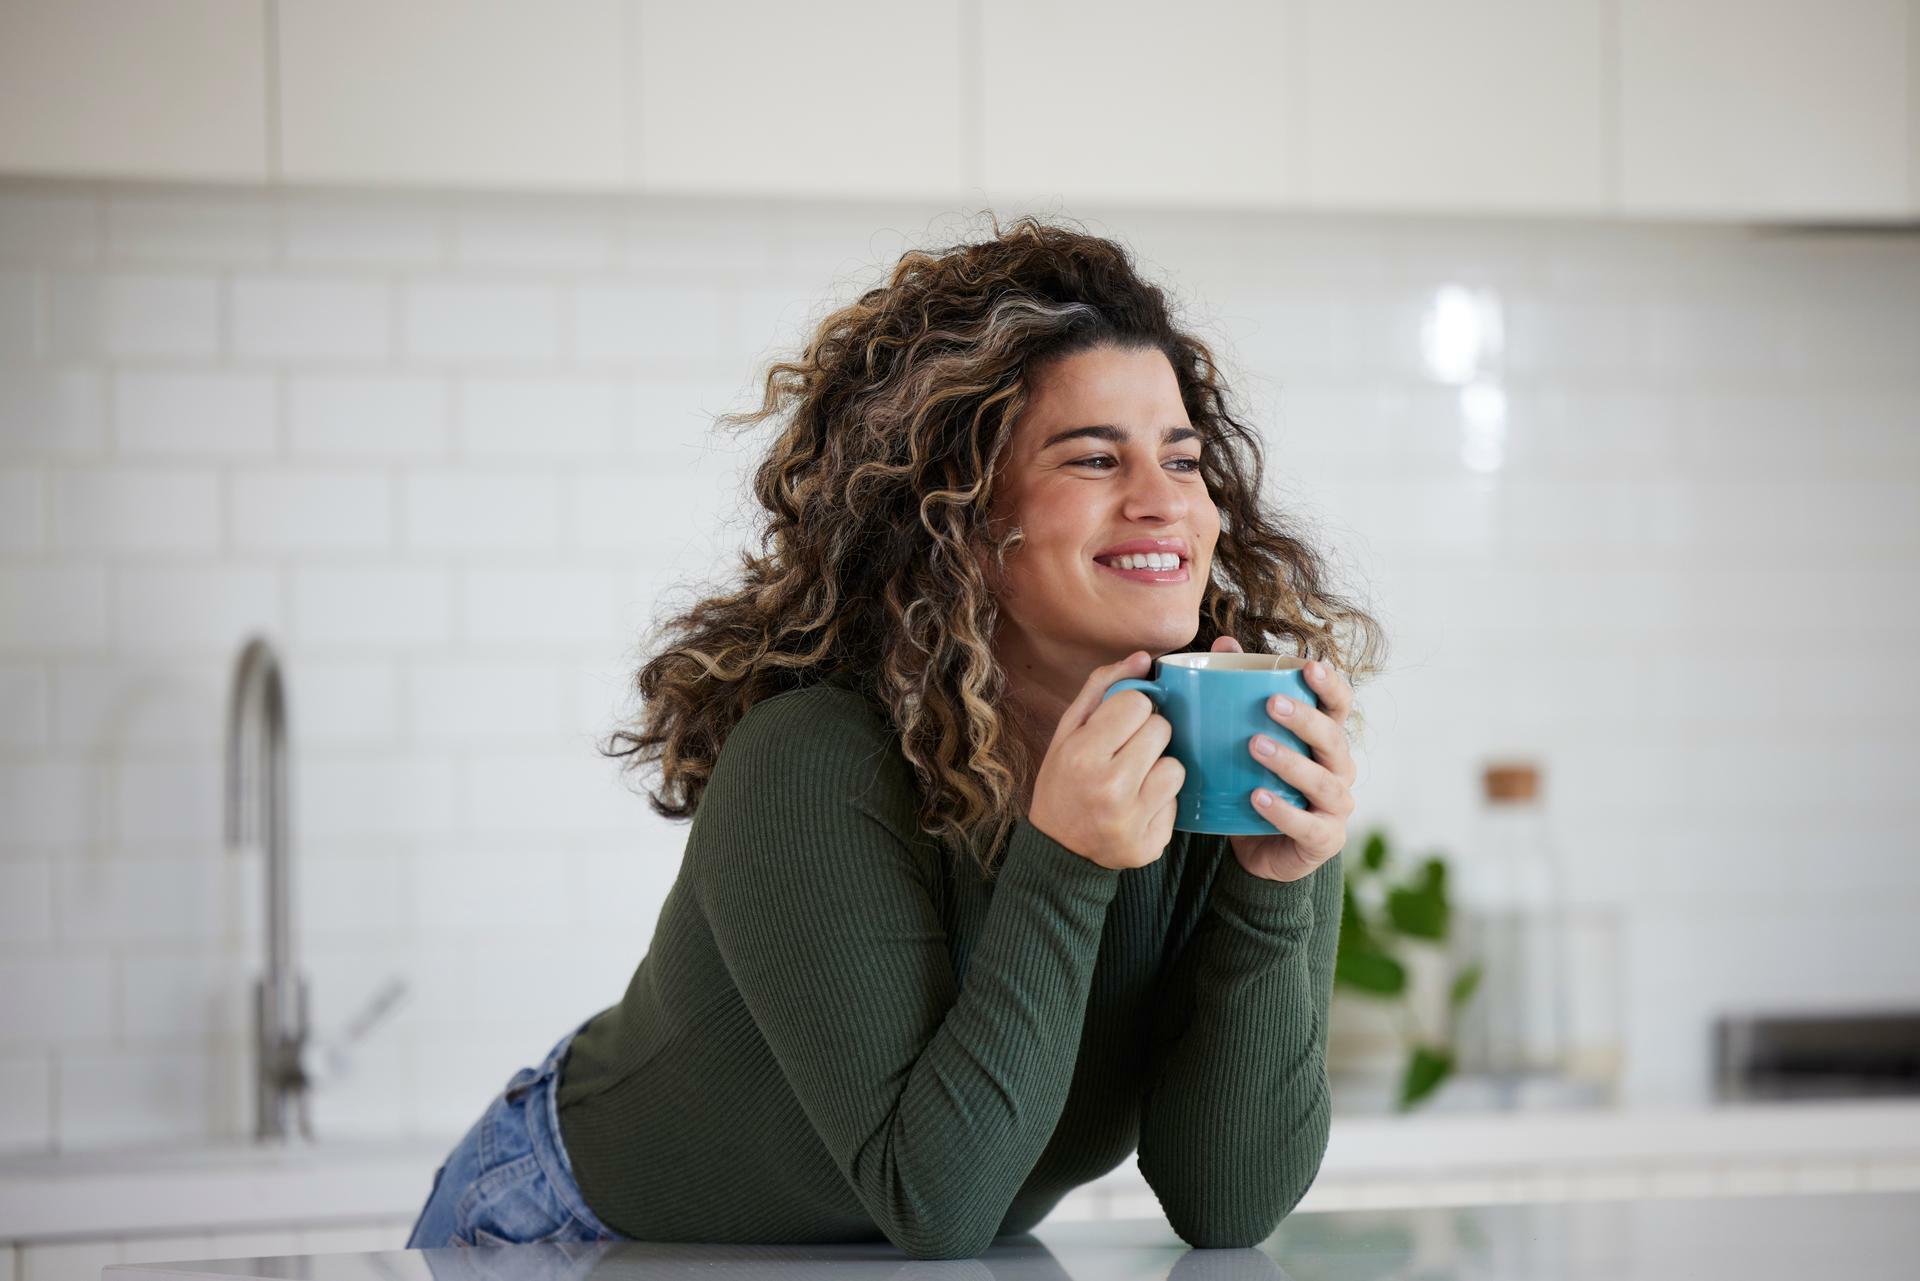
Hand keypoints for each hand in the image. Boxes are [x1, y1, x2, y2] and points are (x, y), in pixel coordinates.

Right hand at [1028, 650, 1184, 870]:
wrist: (1058, 850)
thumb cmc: (1063, 782)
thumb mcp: (1067, 732)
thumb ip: (1102, 688)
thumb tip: (1145, 658)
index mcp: (1082, 754)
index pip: (1137, 703)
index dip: (1131, 710)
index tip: (1118, 726)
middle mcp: (1108, 787)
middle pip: (1161, 730)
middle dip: (1148, 736)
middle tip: (1127, 752)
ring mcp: (1131, 820)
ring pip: (1176, 767)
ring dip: (1160, 768)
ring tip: (1135, 780)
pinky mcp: (1150, 844)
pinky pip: (1176, 802)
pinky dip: (1161, 801)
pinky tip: (1138, 807)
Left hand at [1213, 635, 1355, 882]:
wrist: (1255, 847)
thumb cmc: (1254, 781)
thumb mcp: (1245, 737)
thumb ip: (1239, 692)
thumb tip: (1224, 643)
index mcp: (1325, 738)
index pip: (1340, 705)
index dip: (1331, 686)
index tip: (1310, 666)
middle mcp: (1338, 769)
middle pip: (1333, 738)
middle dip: (1305, 719)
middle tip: (1271, 703)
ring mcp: (1336, 806)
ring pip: (1323, 781)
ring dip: (1291, 761)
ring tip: (1255, 746)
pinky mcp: (1324, 840)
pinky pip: (1307, 824)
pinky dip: (1283, 811)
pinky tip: (1257, 797)